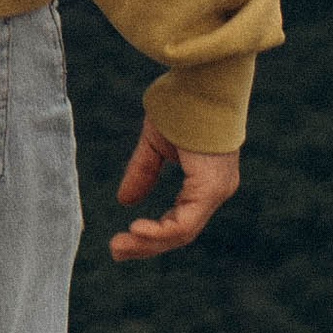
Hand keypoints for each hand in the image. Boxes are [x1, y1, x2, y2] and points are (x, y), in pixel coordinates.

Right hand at [109, 118, 239, 262]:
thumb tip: (125, 201)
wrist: (200, 81)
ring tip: (120, 246)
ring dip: (148, 243)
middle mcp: (216, 190)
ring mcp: (216, 191)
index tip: (123, 238)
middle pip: (181, 232)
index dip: (151, 233)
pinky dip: (159, 232)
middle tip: (116, 251)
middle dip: (146, 245)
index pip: (180, 219)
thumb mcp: (156, 144)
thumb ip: (144, 172)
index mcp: (206, 181)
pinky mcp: (210, 188)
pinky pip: (185, 223)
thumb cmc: (182, 104)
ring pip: (182, 232)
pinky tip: (136, 230)